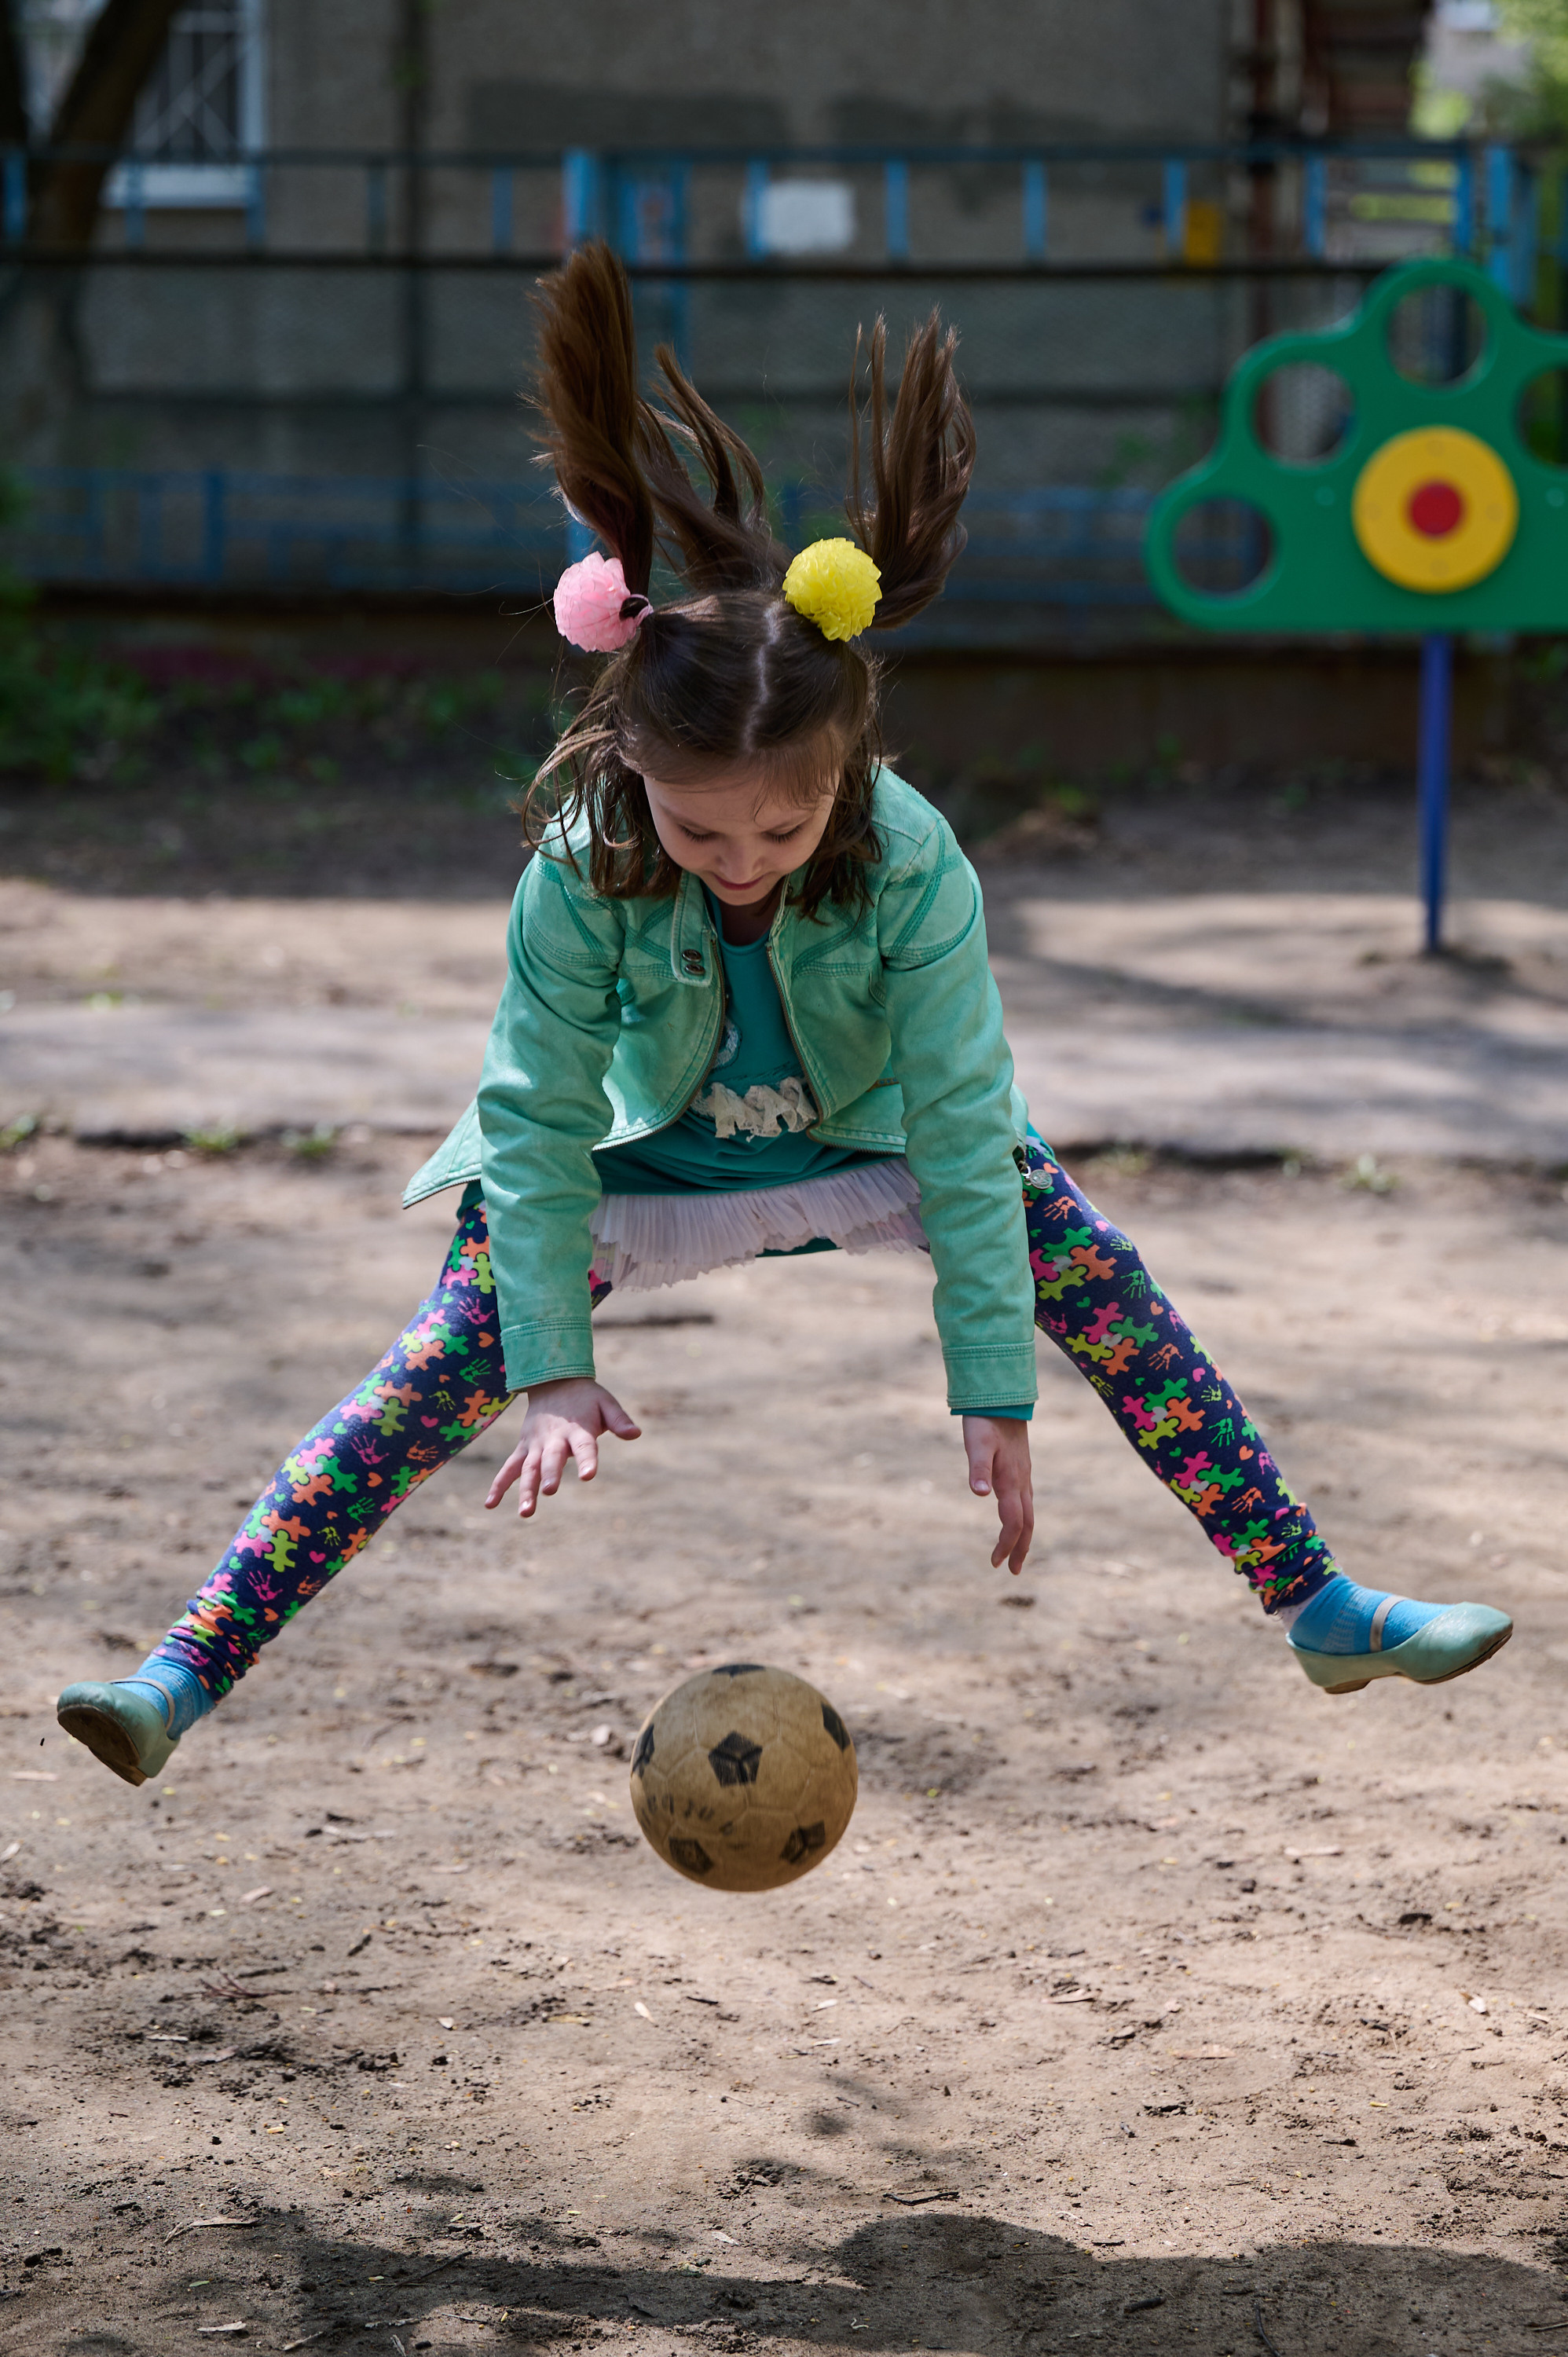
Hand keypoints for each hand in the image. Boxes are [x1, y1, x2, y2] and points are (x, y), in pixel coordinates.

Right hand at [485, 1378, 640, 1519]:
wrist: (552, 1380)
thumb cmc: (585, 1398)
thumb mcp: (605, 1403)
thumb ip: (619, 1419)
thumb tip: (636, 1434)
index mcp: (577, 1428)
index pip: (584, 1446)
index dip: (587, 1460)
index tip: (589, 1475)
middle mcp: (553, 1438)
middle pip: (551, 1459)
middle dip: (550, 1474)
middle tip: (550, 1491)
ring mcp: (535, 1444)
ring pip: (528, 1469)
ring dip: (526, 1490)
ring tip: (526, 1513)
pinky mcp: (523, 1448)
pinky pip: (509, 1468)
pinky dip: (499, 1485)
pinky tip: (490, 1505)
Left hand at [962, 1415, 1034, 1575]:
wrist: (1002, 1397)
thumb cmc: (985, 1421)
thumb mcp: (976, 1443)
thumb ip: (977, 1468)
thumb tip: (979, 1493)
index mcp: (1010, 1481)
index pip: (1013, 1523)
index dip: (1005, 1545)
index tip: (994, 1563)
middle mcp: (1020, 1482)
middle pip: (1027, 1523)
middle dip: (1020, 1549)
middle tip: (1013, 1571)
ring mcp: (1023, 1475)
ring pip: (1028, 1512)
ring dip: (1023, 1535)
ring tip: (1016, 1552)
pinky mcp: (1021, 1468)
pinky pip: (1026, 1501)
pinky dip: (1022, 1518)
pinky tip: (1015, 1517)